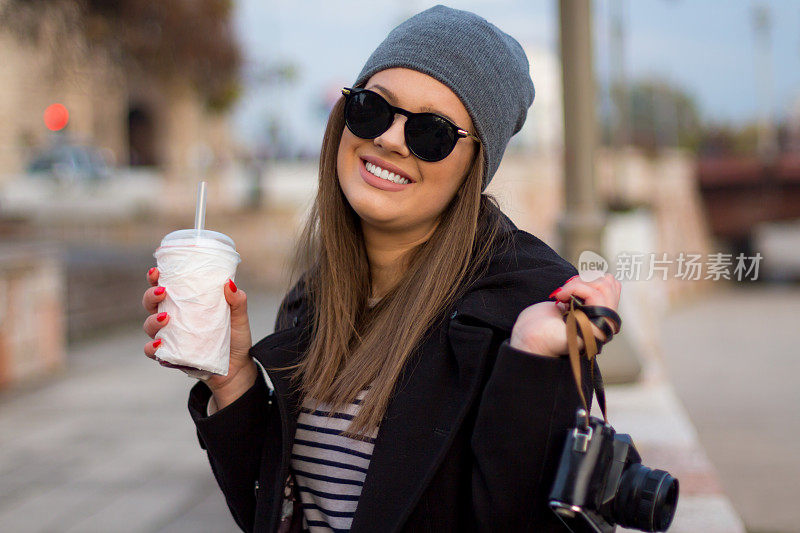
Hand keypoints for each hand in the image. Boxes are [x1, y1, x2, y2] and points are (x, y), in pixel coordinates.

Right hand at [142, 267, 256, 395]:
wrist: (237, 367)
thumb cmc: (235, 338)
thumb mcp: (239, 318)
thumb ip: (237, 301)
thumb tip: (229, 283)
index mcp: (186, 304)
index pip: (165, 287)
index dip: (155, 278)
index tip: (157, 271)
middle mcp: (173, 318)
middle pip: (151, 303)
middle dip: (151, 295)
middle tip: (163, 292)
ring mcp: (170, 337)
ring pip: (149, 325)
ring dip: (152, 320)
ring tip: (166, 318)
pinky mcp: (171, 355)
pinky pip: (153, 351)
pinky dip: (152, 348)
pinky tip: (159, 344)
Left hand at [509, 274, 620, 357]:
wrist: (527, 339)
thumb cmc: (540, 323)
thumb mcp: (567, 299)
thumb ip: (587, 291)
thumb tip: (599, 276)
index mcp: (597, 315)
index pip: (613, 286)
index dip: (592, 277)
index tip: (571, 284)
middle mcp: (602, 323)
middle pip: (610, 284)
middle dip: (584, 278)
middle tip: (565, 289)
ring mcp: (599, 327)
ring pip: (605, 288)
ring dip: (578, 284)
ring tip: (563, 294)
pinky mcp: (594, 328)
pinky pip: (595, 295)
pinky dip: (576, 288)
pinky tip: (561, 297)